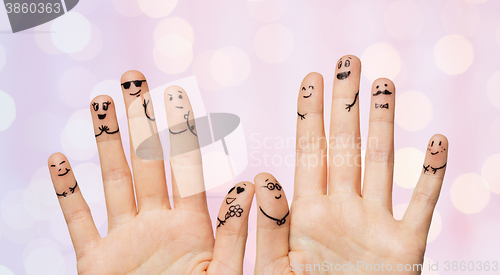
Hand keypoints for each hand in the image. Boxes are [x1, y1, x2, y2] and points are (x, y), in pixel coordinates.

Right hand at [48, 70, 253, 273]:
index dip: (181, 130)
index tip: (176, 94)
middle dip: (140, 120)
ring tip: (99, 103)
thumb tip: (254, 186)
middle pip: (146, 161)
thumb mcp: (226, 274)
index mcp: (192, 226)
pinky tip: (57, 160)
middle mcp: (157, 224)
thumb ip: (239, 233)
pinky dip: (67, 193)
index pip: (186, 166)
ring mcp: (125, 241)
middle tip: (134, 80)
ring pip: (112, 181)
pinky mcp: (95, 263)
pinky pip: (78, 222)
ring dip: (105, 142)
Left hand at [254, 56, 447, 273]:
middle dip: (346, 104)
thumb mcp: (278, 268)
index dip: (309, 114)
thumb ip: (270, 227)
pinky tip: (438, 142)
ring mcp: (375, 223)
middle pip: (345, 146)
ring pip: (382, 163)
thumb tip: (261, 179)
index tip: (310, 78)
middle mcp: (343, 209)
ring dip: (385, 124)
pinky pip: (423, 204)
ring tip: (384, 85)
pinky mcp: (407, 246)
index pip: (308, 152)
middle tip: (348, 61)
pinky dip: (433, 175)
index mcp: (308, 213)